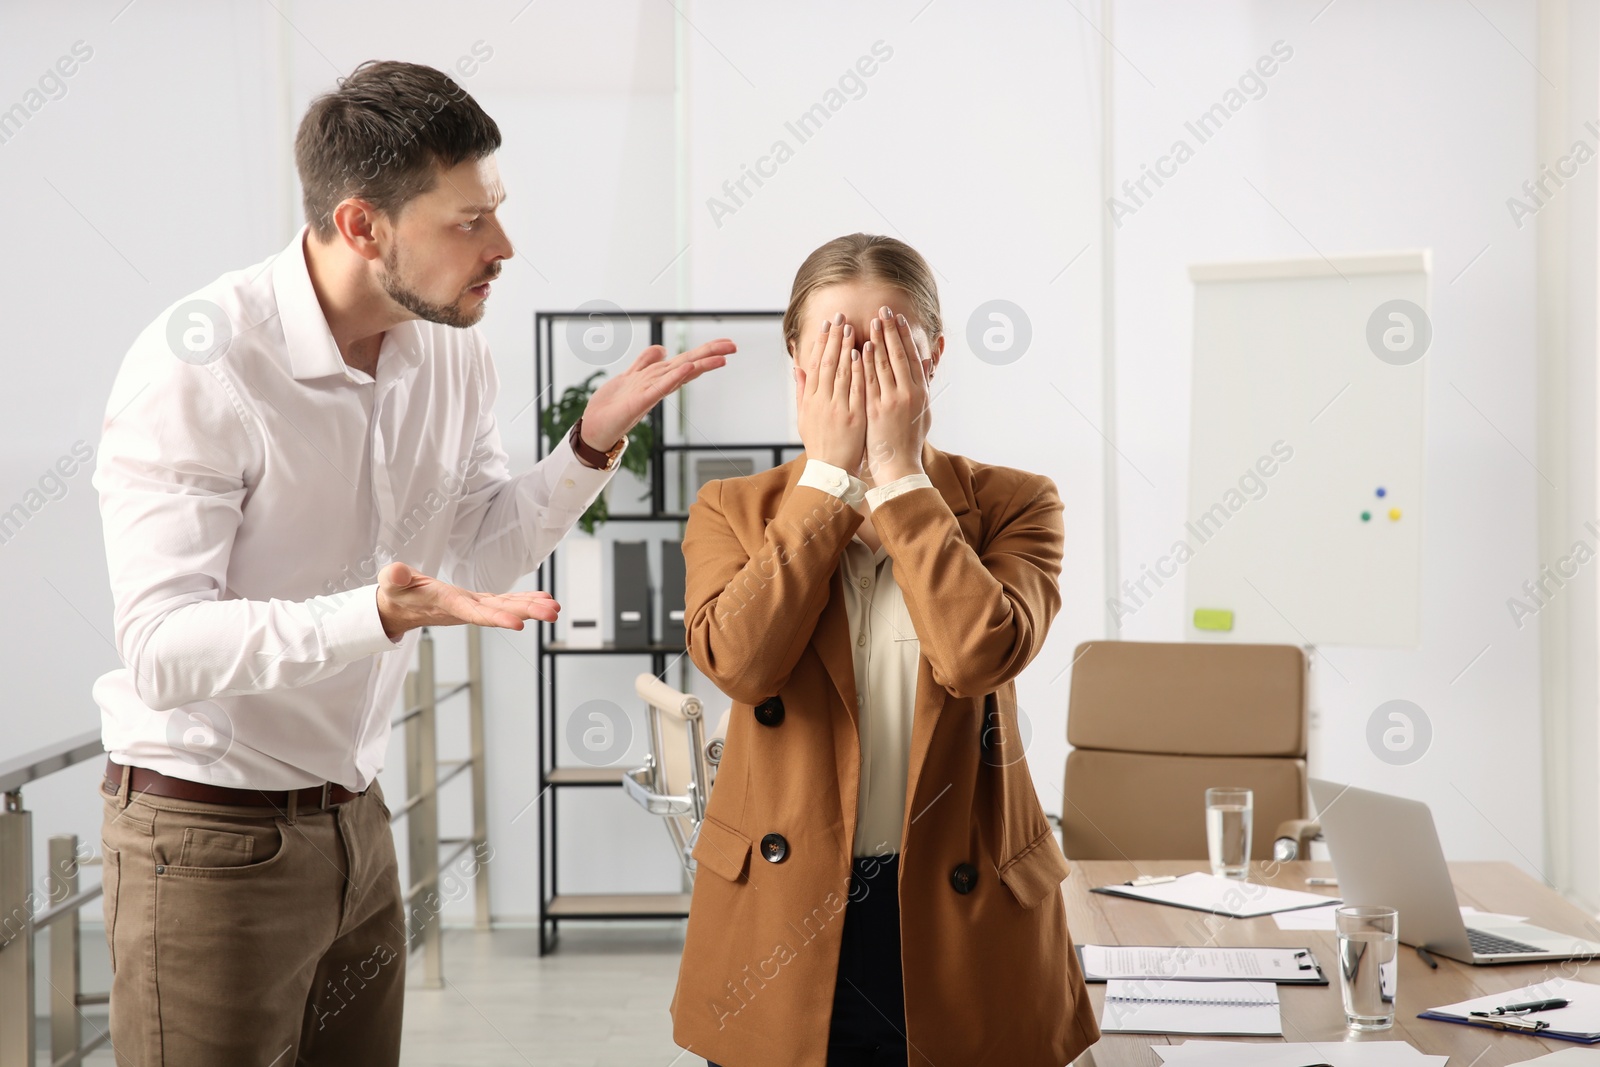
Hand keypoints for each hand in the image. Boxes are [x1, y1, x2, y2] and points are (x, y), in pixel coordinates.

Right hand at [375, 561, 560, 639]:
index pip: (475, 614)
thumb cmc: (395, 593)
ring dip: (531, 608)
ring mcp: (473, 606)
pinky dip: (523, 599)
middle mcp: (465, 608)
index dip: (497, 618)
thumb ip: (394, 578)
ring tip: (555, 608)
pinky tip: (543, 598)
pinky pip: (504, 601)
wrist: (398, 607)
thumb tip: (396, 572)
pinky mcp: (476, 601)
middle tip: (553, 613)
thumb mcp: (390, 583)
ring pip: (506, 607)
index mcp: (446, 604)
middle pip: (499, 612)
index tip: (519, 624)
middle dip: (527, 613)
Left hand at [580, 338, 736, 449]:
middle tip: (734, 346)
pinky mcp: (640, 402)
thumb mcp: (629, 376)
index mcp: (657, 378)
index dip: (705, 351)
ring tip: (722, 357)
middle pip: (688, 365)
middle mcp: (658, 384)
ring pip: (679, 374)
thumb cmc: (612, 407)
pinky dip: (675, 377)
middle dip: (710, 354)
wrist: (594, 429)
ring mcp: (650, 393)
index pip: (686, 360)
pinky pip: (660, 387)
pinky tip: (688, 368)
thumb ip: (645, 362)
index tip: (726, 344)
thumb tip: (661, 349)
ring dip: (700, 365)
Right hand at [795, 312, 865, 472]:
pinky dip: (857, 371)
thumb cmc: (820, 444)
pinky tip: (861, 354)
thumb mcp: (804, 417)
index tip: (827, 325)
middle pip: (827, 363)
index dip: (821, 343)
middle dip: (834, 338)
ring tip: (850, 328)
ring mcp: (838, 408)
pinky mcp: (853, 417)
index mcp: (811, 400)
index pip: (815, 364)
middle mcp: (822, 401)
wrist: (831, 470)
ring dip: (845, 348)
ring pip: (841, 372)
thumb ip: (802, 391)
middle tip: (840, 316)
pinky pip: (855, 389)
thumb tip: (797, 368)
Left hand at [863, 306, 929, 481]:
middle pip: (900, 356)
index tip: (899, 319)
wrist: (898, 466)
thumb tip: (926, 366)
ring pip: (885, 365)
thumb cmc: (909, 440)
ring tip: (873, 321)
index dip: (906, 337)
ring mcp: (891, 402)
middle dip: (891, 331)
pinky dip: (866, 363)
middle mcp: (908, 395)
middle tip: (885, 310)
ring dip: (879, 340)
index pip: (913, 358)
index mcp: (921, 394)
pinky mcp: (875, 410)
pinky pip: (869, 381)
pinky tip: (862, 347)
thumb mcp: (923, 412)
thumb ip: (923, 387)